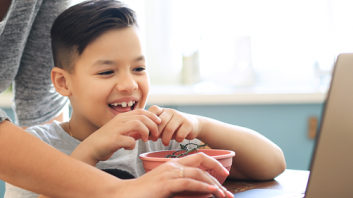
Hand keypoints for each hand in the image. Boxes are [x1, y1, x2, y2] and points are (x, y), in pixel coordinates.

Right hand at [72, 109, 160, 164]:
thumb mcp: (121, 132)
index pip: (141, 111)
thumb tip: (146, 131)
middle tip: (155, 134)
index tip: (158, 123)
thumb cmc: (107, 141)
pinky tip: (129, 147)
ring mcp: (116, 129)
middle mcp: (119, 120)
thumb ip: (132, 130)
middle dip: (152, 125)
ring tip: (146, 140)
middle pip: (142, 117)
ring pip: (138, 124)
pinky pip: (130, 140)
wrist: (91, 148)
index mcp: (122, 117)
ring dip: (145, 132)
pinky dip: (133, 145)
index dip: (152, 116)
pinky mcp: (114, 139)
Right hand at [117, 152, 233, 197]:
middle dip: (218, 173)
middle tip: (228, 191)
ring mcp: (169, 173)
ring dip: (214, 184)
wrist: (123, 195)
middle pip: (202, 162)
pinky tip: (212, 192)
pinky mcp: (166, 183)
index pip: (198, 158)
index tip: (224, 175)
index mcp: (172, 165)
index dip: (213, 164)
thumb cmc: (143, 194)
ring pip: (198, 173)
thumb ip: (179, 188)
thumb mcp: (165, 189)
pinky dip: (203, 186)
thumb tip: (195, 192)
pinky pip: (189, 182)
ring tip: (224, 195)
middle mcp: (172, 165)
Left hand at [148, 105, 201, 145]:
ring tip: (165, 143)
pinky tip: (178, 140)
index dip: (149, 120)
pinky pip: (180, 134)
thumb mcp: (163, 126)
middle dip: (156, 133)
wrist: (193, 125)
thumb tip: (138, 135)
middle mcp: (171, 111)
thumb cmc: (174, 127)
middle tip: (154, 140)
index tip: (148, 131)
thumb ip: (152, 129)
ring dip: (166, 139)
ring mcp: (180, 117)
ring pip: (169, 129)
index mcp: (163, 110)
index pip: (153, 109)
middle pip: (161, 121)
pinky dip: (177, 139)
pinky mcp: (188, 124)